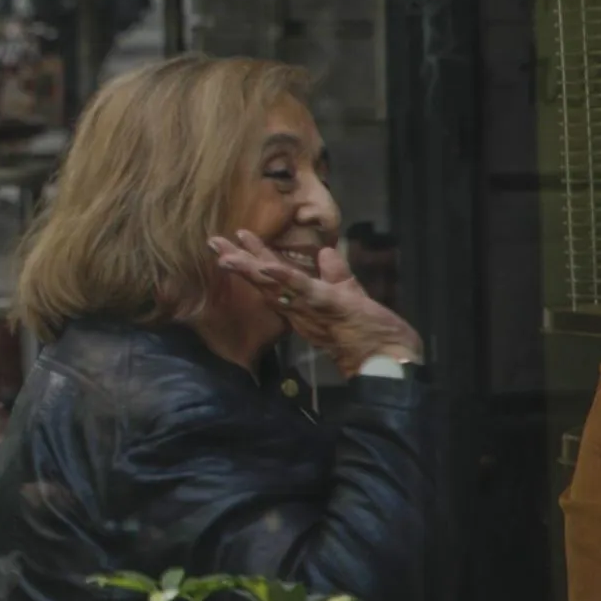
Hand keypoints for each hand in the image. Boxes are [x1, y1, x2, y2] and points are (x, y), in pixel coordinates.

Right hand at [209, 231, 423, 376]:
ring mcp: (311, 308)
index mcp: (302, 304)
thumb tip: (326, 252)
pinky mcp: (328, 305)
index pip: (272, 278)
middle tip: (212, 242)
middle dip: (238, 261)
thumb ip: (336, 274)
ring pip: (274, 286)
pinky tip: (268, 265)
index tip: (233, 240)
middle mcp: (299, 308)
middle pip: (264, 281)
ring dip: (250, 268)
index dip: (253, 258)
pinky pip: (304, 290)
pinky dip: (285, 277)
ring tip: (226, 254)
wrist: (388, 360)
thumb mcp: (350, 294)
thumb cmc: (371, 331)